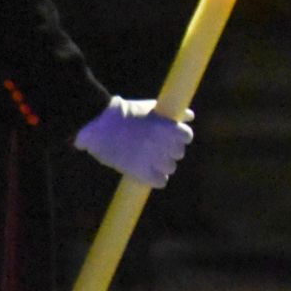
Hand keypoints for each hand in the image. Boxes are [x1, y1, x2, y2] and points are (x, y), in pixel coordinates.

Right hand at [74, 96, 194, 188]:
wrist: (100, 124)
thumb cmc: (125, 113)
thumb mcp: (152, 108)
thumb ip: (173, 114)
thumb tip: (190, 116)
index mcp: (170, 127)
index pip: (187, 136)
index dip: (177, 137)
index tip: (168, 137)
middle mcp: (166, 144)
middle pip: (178, 153)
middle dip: (168, 151)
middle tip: (153, 148)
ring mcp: (155, 159)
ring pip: (170, 168)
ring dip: (162, 165)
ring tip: (147, 160)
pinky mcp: (142, 172)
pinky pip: (160, 181)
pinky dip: (156, 179)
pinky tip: (147, 174)